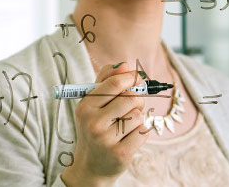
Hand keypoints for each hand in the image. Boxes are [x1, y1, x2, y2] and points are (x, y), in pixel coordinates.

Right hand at [61, 63, 148, 186]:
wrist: (91, 165)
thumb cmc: (95, 127)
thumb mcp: (93, 103)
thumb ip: (106, 80)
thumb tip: (125, 64)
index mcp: (85, 107)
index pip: (115, 82)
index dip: (131, 77)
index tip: (137, 78)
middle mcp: (93, 123)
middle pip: (131, 98)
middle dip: (136, 101)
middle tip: (129, 108)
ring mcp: (106, 140)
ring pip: (138, 115)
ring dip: (137, 118)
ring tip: (125, 126)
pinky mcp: (120, 154)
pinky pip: (143, 132)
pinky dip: (140, 133)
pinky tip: (127, 138)